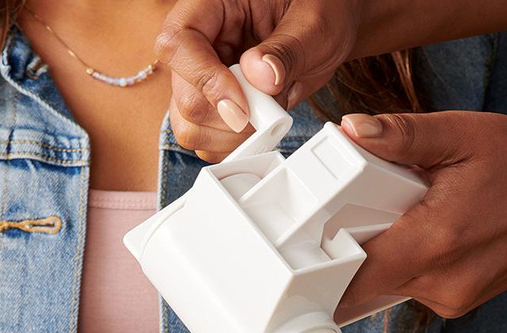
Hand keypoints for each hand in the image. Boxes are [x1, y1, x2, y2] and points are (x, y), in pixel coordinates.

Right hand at [155, 0, 362, 160]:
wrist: (328, 31)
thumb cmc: (320, 11)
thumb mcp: (314, 22)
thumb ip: (288, 49)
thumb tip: (259, 77)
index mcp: (212, 7)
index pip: (178, 43)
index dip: (204, 79)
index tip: (242, 104)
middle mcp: (200, 45)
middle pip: (184, 96)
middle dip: (229, 117)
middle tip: (270, 111)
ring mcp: (202, 80)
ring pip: (189, 126)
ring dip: (232, 136)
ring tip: (270, 115)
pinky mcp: (212, 109)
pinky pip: (207, 141)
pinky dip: (236, 145)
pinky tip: (262, 126)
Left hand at [338, 110, 506, 317]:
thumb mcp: (464, 135)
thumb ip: (402, 135)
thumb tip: (352, 131)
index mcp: (434, 243)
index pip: (354, 276)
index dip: (325, 263)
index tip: (312, 245)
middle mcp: (440, 283)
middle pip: (364, 282)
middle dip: (351, 254)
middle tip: (359, 218)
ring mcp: (450, 300)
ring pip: (385, 287)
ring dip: (380, 260)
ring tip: (401, 222)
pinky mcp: (456, 304)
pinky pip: (409, 289)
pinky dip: (404, 266)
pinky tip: (421, 237)